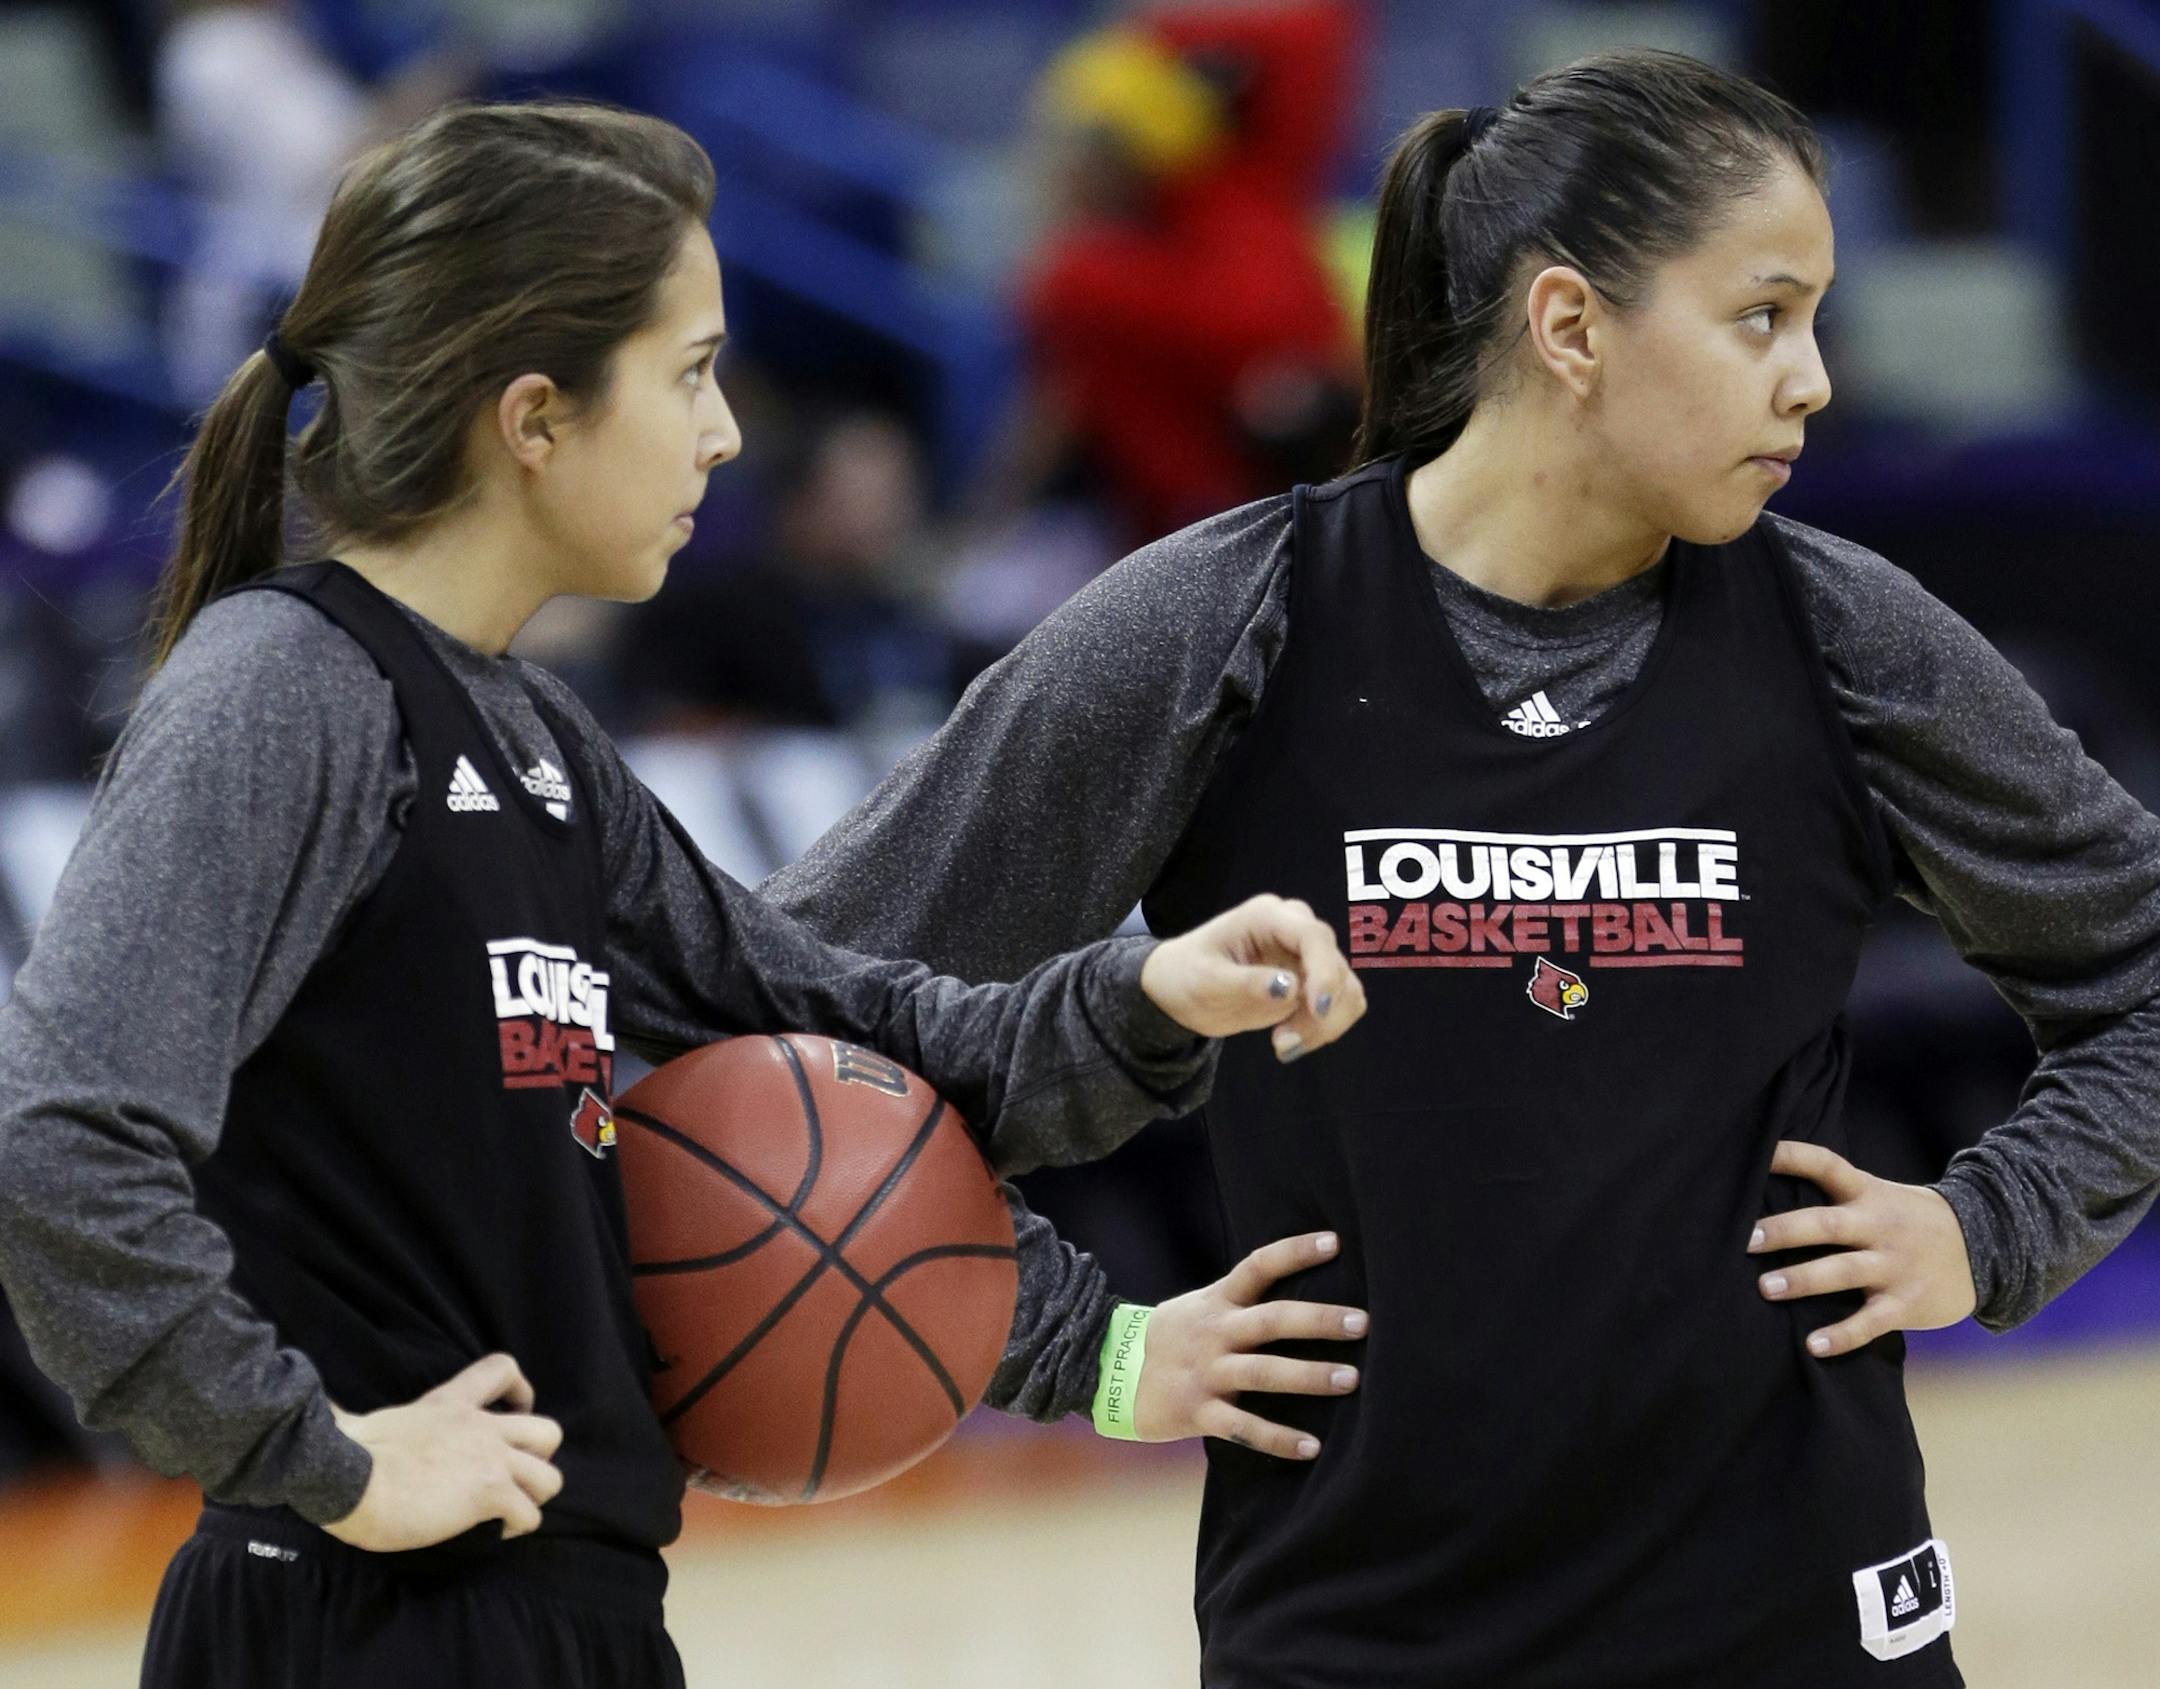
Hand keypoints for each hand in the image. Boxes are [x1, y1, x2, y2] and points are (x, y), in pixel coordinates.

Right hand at [322, 1353, 564, 1551]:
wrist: (346, 1478)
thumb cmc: (345, 1453)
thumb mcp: (370, 1419)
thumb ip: (375, 1419)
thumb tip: (334, 1418)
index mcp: (451, 1403)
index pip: (502, 1369)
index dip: (519, 1390)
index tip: (513, 1410)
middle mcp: (482, 1427)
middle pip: (549, 1432)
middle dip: (539, 1458)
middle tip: (512, 1476)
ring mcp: (491, 1460)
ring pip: (550, 1478)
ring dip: (534, 1497)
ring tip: (508, 1511)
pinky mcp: (490, 1494)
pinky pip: (529, 1515)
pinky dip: (518, 1527)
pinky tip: (495, 1532)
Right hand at [1135, 1230, 1366, 1458]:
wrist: (1110, 1373)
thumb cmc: (1173, 1338)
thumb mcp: (1200, 1307)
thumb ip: (1242, 1301)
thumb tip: (1303, 1294)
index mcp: (1218, 1302)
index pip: (1259, 1266)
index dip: (1295, 1252)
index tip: (1334, 1242)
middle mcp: (1216, 1334)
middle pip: (1272, 1320)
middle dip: (1318, 1321)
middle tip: (1361, 1323)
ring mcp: (1207, 1373)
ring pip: (1264, 1373)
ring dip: (1310, 1376)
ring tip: (1352, 1379)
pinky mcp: (1199, 1412)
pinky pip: (1244, 1428)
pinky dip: (1278, 1439)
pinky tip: (1313, 1448)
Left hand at [1142, 894, 1366, 1062]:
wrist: (1180, 989)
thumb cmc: (1186, 975)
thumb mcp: (1206, 982)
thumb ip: (1247, 983)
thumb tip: (1291, 989)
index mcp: (1267, 916)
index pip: (1313, 936)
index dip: (1324, 972)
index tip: (1317, 1011)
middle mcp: (1295, 929)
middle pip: (1334, 965)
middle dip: (1318, 1011)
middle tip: (1280, 1043)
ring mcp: (1308, 955)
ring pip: (1346, 988)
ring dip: (1325, 1024)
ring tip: (1282, 1045)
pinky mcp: (1314, 981)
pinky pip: (1342, 1004)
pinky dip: (1327, 1028)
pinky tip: (1293, 1040)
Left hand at [1749, 1141, 1976, 1357]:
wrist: (1988, 1247)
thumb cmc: (1910, 1221)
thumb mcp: (1880, 1196)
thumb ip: (1836, 1195)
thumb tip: (1767, 1190)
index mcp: (1868, 1194)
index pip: (1827, 1165)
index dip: (1792, 1156)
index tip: (1758, 1153)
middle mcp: (1879, 1226)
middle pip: (1828, 1225)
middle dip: (1786, 1231)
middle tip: (1746, 1239)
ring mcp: (1894, 1266)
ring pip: (1843, 1271)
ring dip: (1803, 1280)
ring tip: (1765, 1288)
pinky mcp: (1906, 1303)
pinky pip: (1870, 1322)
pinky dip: (1842, 1335)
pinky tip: (1813, 1346)